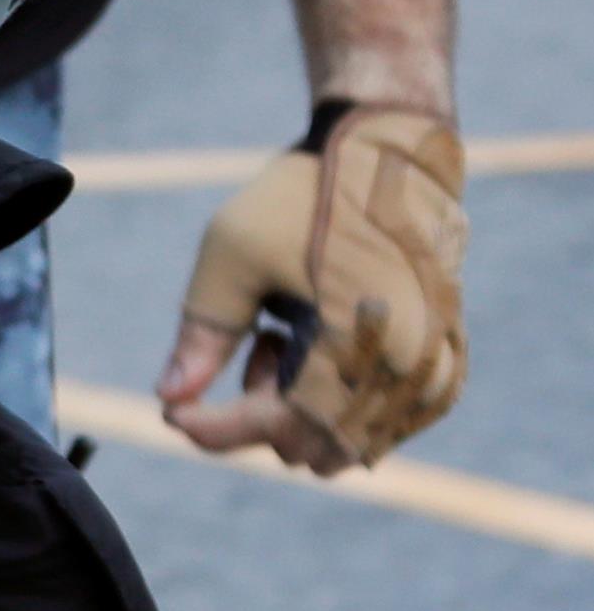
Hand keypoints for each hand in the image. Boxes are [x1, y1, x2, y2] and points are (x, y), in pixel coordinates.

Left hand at [160, 103, 468, 471]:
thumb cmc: (303, 200)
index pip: (275, 428)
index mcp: (356, 350)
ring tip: (283, 333)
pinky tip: (318, 338)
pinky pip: (378, 423)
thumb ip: (203, 334)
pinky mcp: (442, 372)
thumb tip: (168, 399)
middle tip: (251, 344)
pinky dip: (337, 399)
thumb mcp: (232, 256)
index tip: (172, 413)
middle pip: (310, 450)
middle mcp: (405, 377)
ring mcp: (431, 379)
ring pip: (344, 443)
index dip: (213, 429)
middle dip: (260, 412)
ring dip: (298, 407)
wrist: (388, 160)